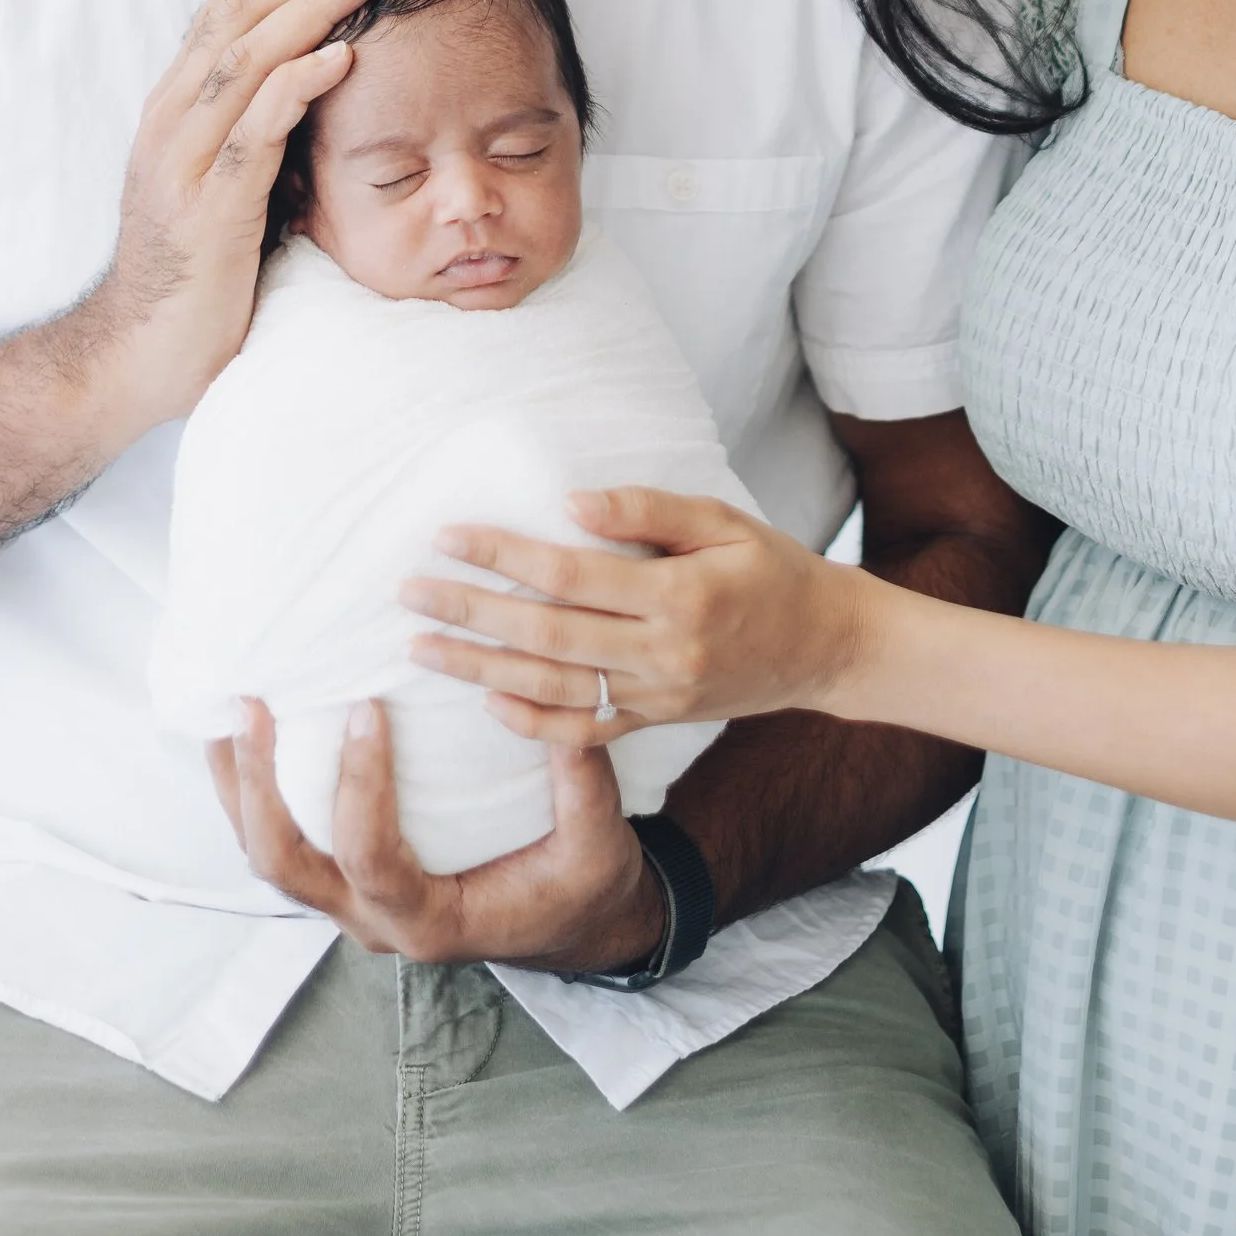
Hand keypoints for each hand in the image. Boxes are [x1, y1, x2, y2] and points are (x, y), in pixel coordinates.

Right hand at [74, 0, 390, 442]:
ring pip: (247, 56)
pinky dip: (298, 83)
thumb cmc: (194, 266)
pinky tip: (341, 55)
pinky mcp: (208, 207)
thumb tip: (312, 59)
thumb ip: (250, 117)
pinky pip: (255, 130)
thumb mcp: (223, 173)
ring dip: (312, 4)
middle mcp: (172, 115)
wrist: (136, 353)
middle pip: (238, 9)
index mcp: (176, 101)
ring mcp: (184, 159)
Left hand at [206, 699, 667, 973]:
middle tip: (254, 710)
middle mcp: (375, 920)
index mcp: (431, 921)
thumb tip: (537, 694)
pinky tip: (245, 735)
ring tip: (230, 712)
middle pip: (286, 867)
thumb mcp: (599, 843)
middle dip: (258, 791)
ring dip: (240, 789)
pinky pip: (283, 841)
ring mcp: (352, 903)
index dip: (359, 789)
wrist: (571, 924)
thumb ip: (579, 778)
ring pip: (268, 858)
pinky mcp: (347, 877)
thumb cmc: (582, 885)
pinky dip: (253, 792)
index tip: (366, 709)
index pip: (371, 861)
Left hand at [399, 489, 873, 744]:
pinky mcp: (657, 723)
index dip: (504, 555)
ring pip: (552, 691)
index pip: (571, 574)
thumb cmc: (772, 569)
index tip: (448, 535)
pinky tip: (486, 703)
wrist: (826, 646)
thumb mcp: (723, 520)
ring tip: (422, 648)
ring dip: (479, 671)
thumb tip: (572, 502)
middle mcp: (664, 655)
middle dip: (470, 613)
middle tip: (409, 592)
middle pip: (546, 636)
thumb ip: (649, 509)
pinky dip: (531, 723)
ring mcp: (659, 698)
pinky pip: (584, 733)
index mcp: (679, 596)